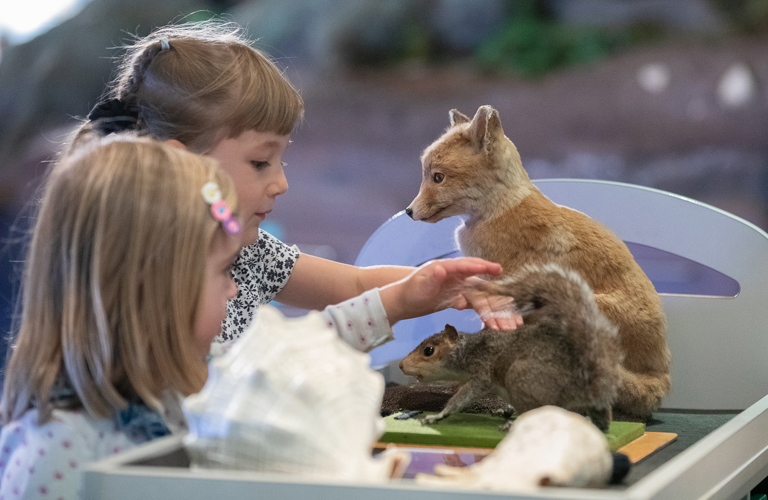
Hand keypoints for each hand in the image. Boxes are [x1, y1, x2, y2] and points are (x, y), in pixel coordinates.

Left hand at [378, 257, 522, 329]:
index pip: (469, 266)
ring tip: (507, 326)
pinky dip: (487, 314)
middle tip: (511, 309)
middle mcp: (458, 277)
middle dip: (497, 300)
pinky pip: (477, 306)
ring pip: (482, 299)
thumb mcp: (419, 284)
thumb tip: (441, 268)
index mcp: (448, 269)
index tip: (497, 270)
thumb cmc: (410, 291)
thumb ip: (431, 276)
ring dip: (494, 312)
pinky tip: (495, 324)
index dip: (483, 267)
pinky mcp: (460, 298)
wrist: (404, 302)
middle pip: (481, 286)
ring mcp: (460, 288)